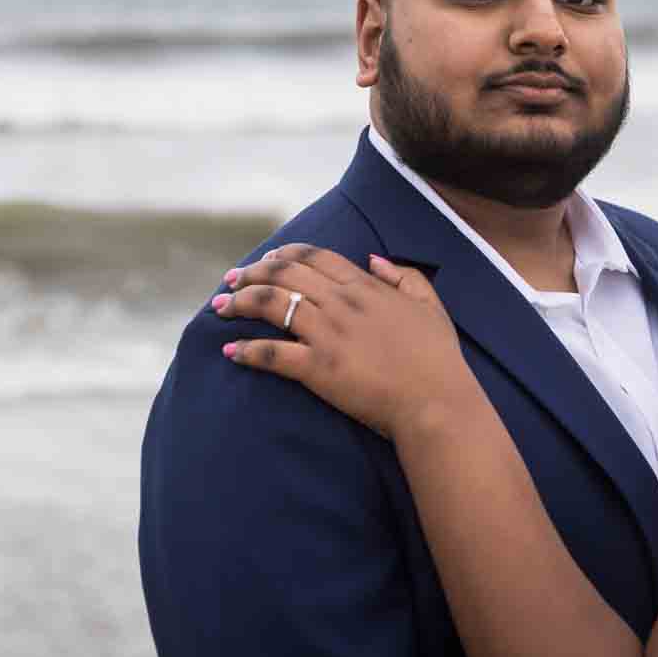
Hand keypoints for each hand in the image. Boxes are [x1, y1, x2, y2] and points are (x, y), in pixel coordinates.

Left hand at [212, 244, 476, 440]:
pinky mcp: (318, 369)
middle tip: (230, 279)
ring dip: (239, 303)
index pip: (314, 257)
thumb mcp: (429, 305)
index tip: (266, 258)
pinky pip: (272, 353)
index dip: (284, 254)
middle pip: (284, 275)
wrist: (435, 402)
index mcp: (365, 287)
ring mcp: (327, 335)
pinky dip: (247, 350)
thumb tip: (373, 259)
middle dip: (251, 273)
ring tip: (220, 307)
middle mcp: (341, 304)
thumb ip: (404, 276)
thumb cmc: (437, 358)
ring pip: (270, 305)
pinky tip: (230, 351)